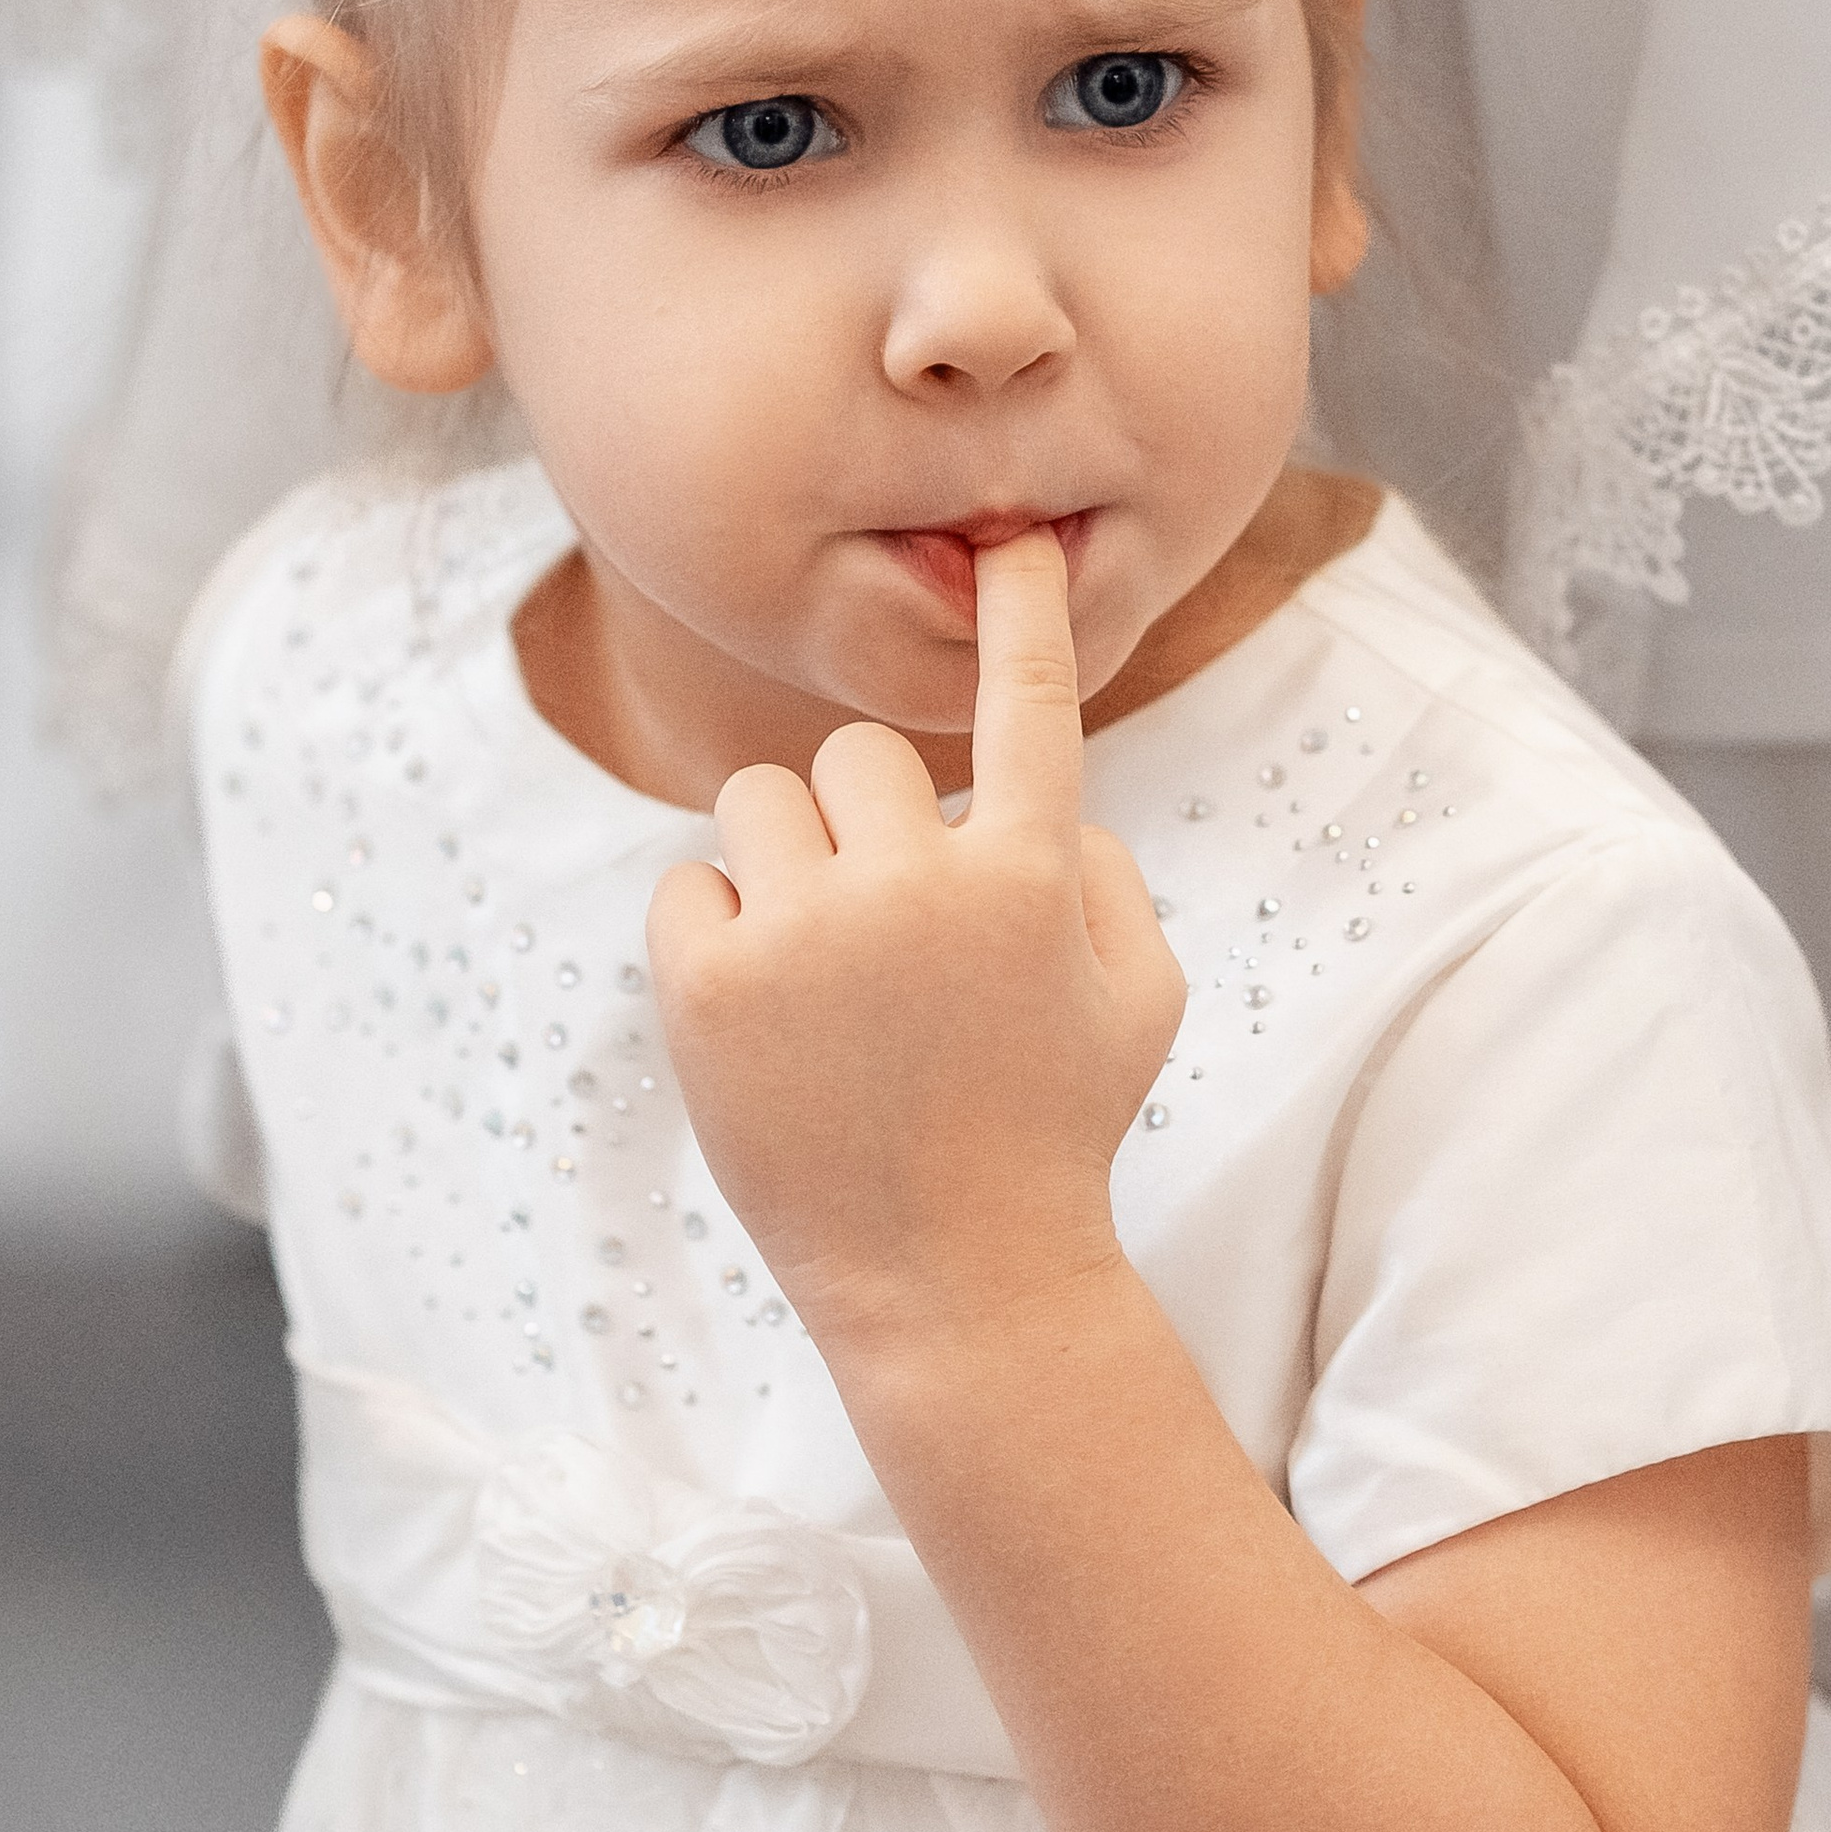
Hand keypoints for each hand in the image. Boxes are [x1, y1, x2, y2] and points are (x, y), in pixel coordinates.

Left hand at [648, 531, 1186, 1361]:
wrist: (955, 1286)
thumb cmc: (1053, 1132)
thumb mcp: (1141, 1002)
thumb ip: (1105, 876)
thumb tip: (1036, 803)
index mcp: (1030, 874)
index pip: (1030, 705)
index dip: (1021, 615)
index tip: (1010, 545)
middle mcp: (918, 884)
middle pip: (857, 756)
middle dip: (863, 823)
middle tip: (882, 928)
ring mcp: (807, 933)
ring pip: (760, 801)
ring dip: (785, 864)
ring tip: (819, 973)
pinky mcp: (709, 984)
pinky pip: (688, 882)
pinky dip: (716, 931)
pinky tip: (766, 1017)